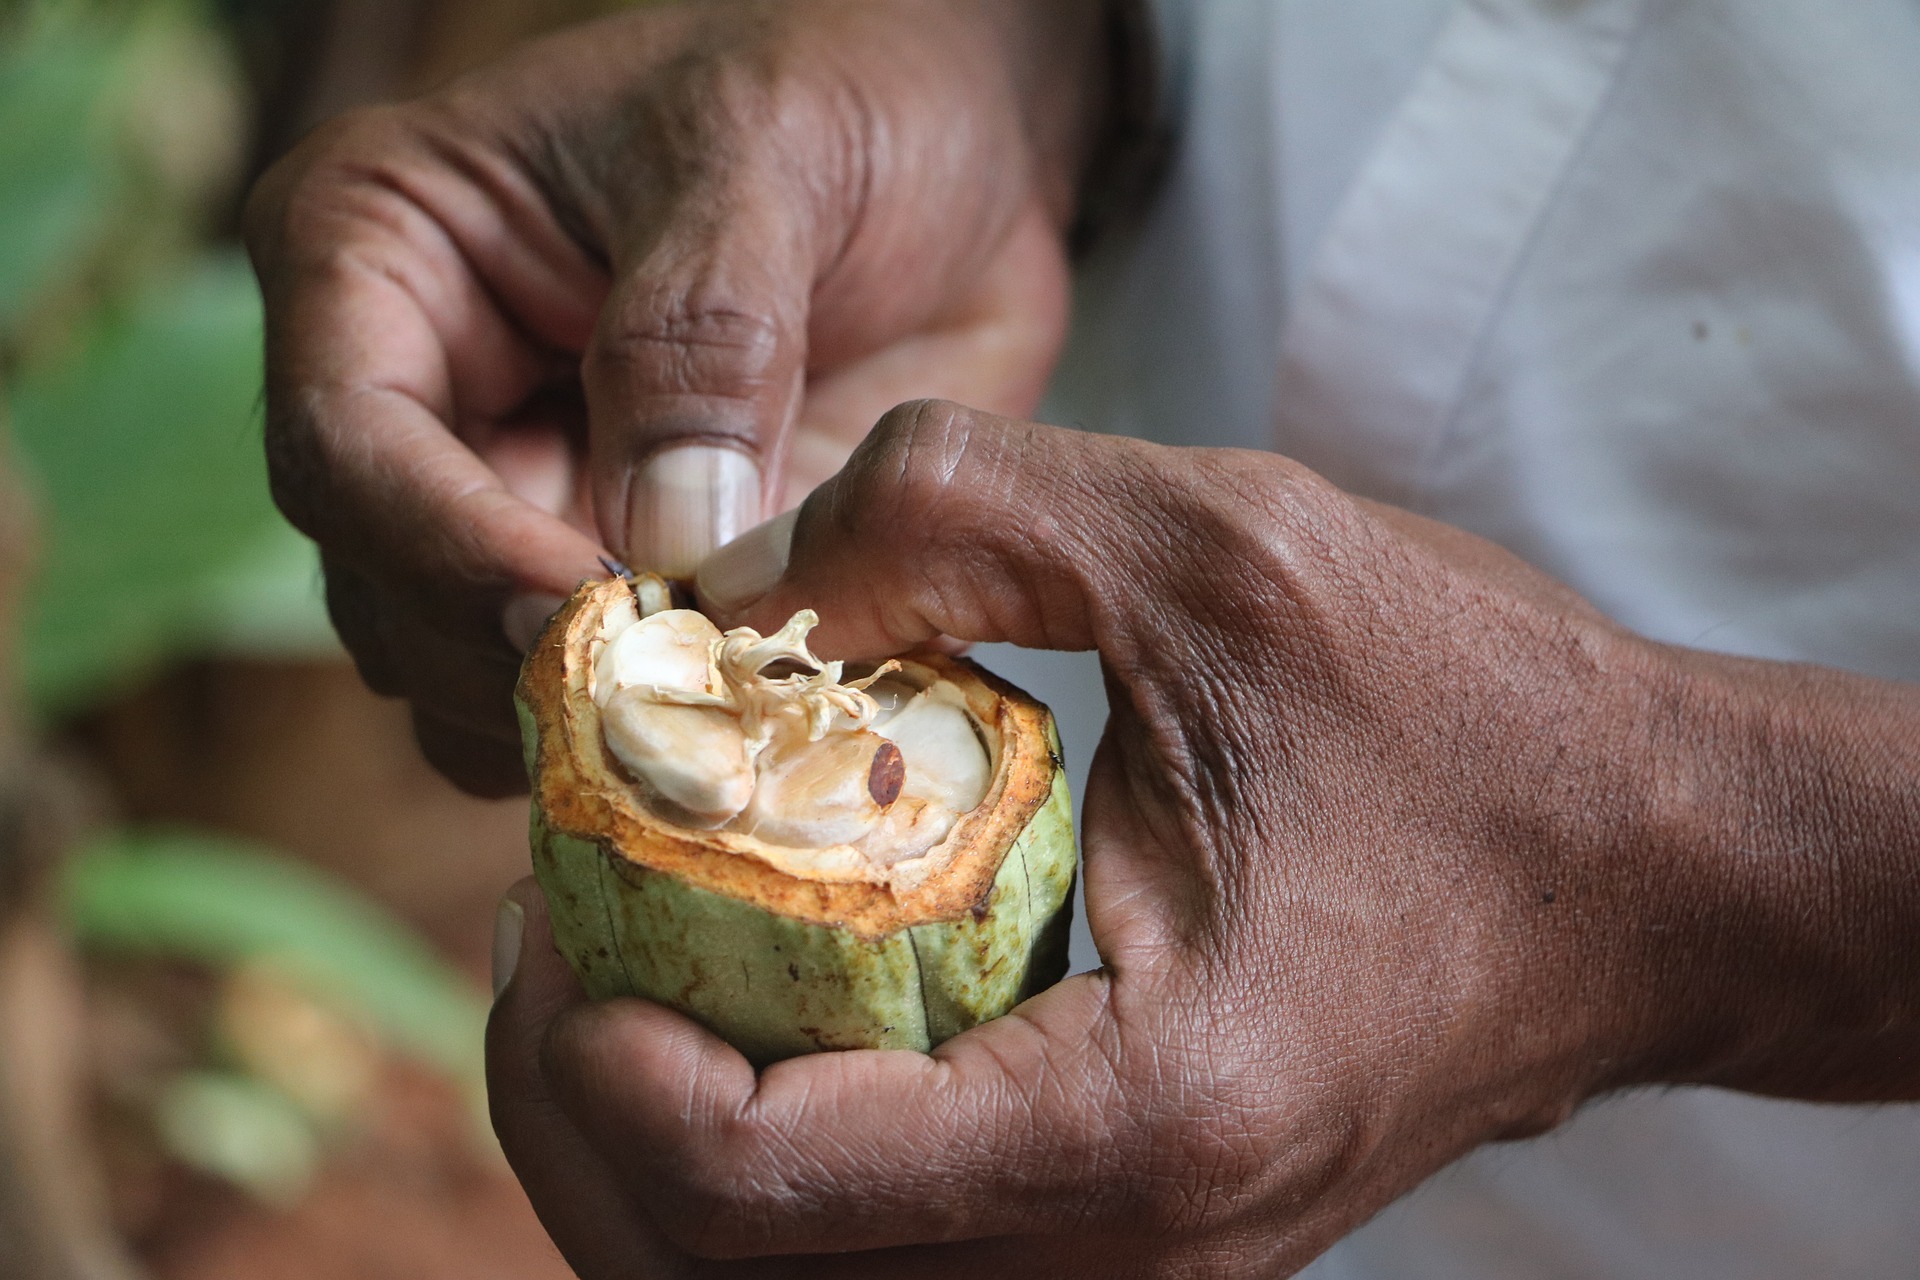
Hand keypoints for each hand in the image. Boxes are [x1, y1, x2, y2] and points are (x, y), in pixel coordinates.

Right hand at [244, 1, 1109, 793]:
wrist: (956, 144)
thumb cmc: (838, 90)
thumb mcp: (767, 155)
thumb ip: (704, 336)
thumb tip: (666, 540)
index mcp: (383, 254)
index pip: (349, 446)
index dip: (453, 553)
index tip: (592, 613)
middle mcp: (423, 400)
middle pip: (392, 593)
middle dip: (524, 664)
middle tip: (676, 709)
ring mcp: (516, 505)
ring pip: (472, 679)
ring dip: (585, 728)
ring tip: (723, 729)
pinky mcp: (620, 579)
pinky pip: (596, 707)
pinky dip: (663, 742)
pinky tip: (760, 725)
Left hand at [489, 401, 1919, 1276]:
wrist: (1648, 869)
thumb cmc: (1471, 716)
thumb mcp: (1214, 549)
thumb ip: (947, 511)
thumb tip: (712, 577)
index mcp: (1142, 1117)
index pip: (763, 1184)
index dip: (597, 1048)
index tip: (556, 882)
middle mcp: (1127, 1250)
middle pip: (725, 1273)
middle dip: (582, 1104)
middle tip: (545, 917)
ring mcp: (1130, 1265)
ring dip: (654, 1140)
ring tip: (612, 950)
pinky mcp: (1130, 1232)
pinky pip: (881, 1244)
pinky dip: (767, 1146)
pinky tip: (753, 994)